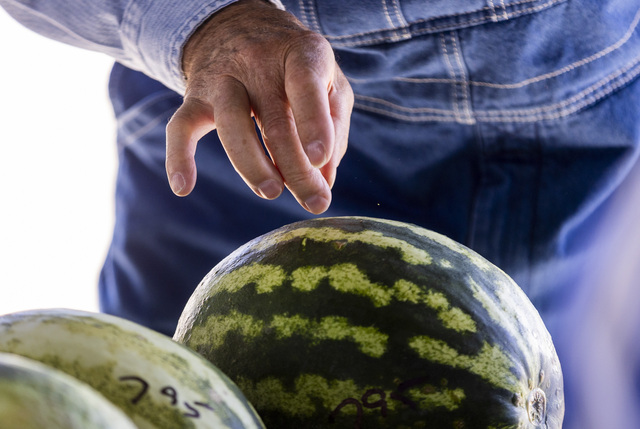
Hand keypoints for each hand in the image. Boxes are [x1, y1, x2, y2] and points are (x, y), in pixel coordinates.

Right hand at [166, 0, 353, 213]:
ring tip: (272, 192)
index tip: (320, 160)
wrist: (240, 27)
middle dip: (296, 169)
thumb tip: (325, 180)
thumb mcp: (328, 81)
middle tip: (314, 202)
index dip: (314, 123)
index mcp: (300, 54)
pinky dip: (178, 157)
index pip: (306, 84)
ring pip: (230, 124)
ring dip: (251, 165)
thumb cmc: (295, 66)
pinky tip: (182, 187)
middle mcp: (258, 63)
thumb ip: (334, 127)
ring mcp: (223, 79)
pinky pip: (181, 126)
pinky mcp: (195, 96)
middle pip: (275, 121)